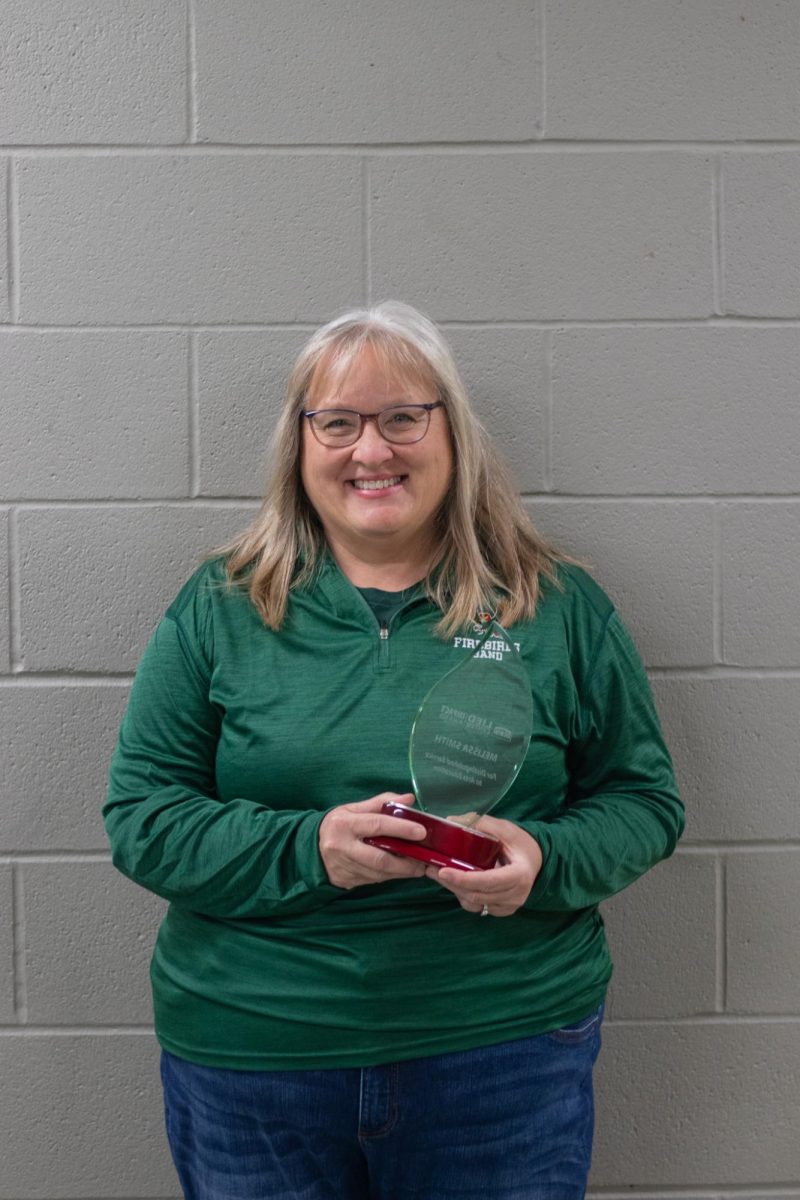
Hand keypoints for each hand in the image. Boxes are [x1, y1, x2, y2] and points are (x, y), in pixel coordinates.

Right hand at [318, 793, 428, 889]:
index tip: (421, 831)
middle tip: (424, 860)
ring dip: (401, 872)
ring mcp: (344, 867)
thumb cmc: (337, 825)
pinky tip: (401, 871)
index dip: (401, 828)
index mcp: (344, 824)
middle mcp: (342, 847)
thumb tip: (408, 799)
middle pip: (379, 858)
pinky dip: (390, 876)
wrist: (309, 848)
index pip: (377, 825)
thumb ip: (381, 803)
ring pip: (379, 873)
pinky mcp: (347, 881)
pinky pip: (374, 880)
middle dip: (405, 862)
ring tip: (418, 866)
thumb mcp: (353, 808)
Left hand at [425, 815, 542, 916]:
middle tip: (431, 869)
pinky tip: (454, 882)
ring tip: (438, 874)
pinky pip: (478, 907)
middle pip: (477, 894)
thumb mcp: (505, 828)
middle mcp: (515, 895)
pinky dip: (463, 895)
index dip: (464, 879)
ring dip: (454, 890)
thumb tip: (451, 822)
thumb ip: (482, 824)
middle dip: (452, 883)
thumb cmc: (521, 843)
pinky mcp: (502, 910)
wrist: (536, 860)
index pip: (488, 881)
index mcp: (519, 875)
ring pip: (475, 903)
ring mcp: (509, 906)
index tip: (443, 871)